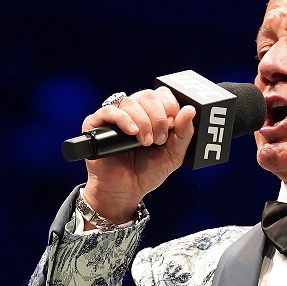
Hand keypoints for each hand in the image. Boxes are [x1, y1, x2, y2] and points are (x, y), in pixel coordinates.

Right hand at [80, 86, 196, 222]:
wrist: (125, 191)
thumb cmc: (146, 173)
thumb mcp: (173, 155)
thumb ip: (184, 134)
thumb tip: (190, 110)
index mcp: (152, 114)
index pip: (162, 94)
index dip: (170, 105)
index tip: (173, 125)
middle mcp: (133, 111)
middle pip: (148, 95)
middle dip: (158, 117)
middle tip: (159, 139)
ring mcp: (115, 116)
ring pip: (131, 102)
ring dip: (144, 122)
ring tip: (145, 143)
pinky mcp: (96, 124)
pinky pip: (109, 111)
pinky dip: (124, 119)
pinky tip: (132, 133)